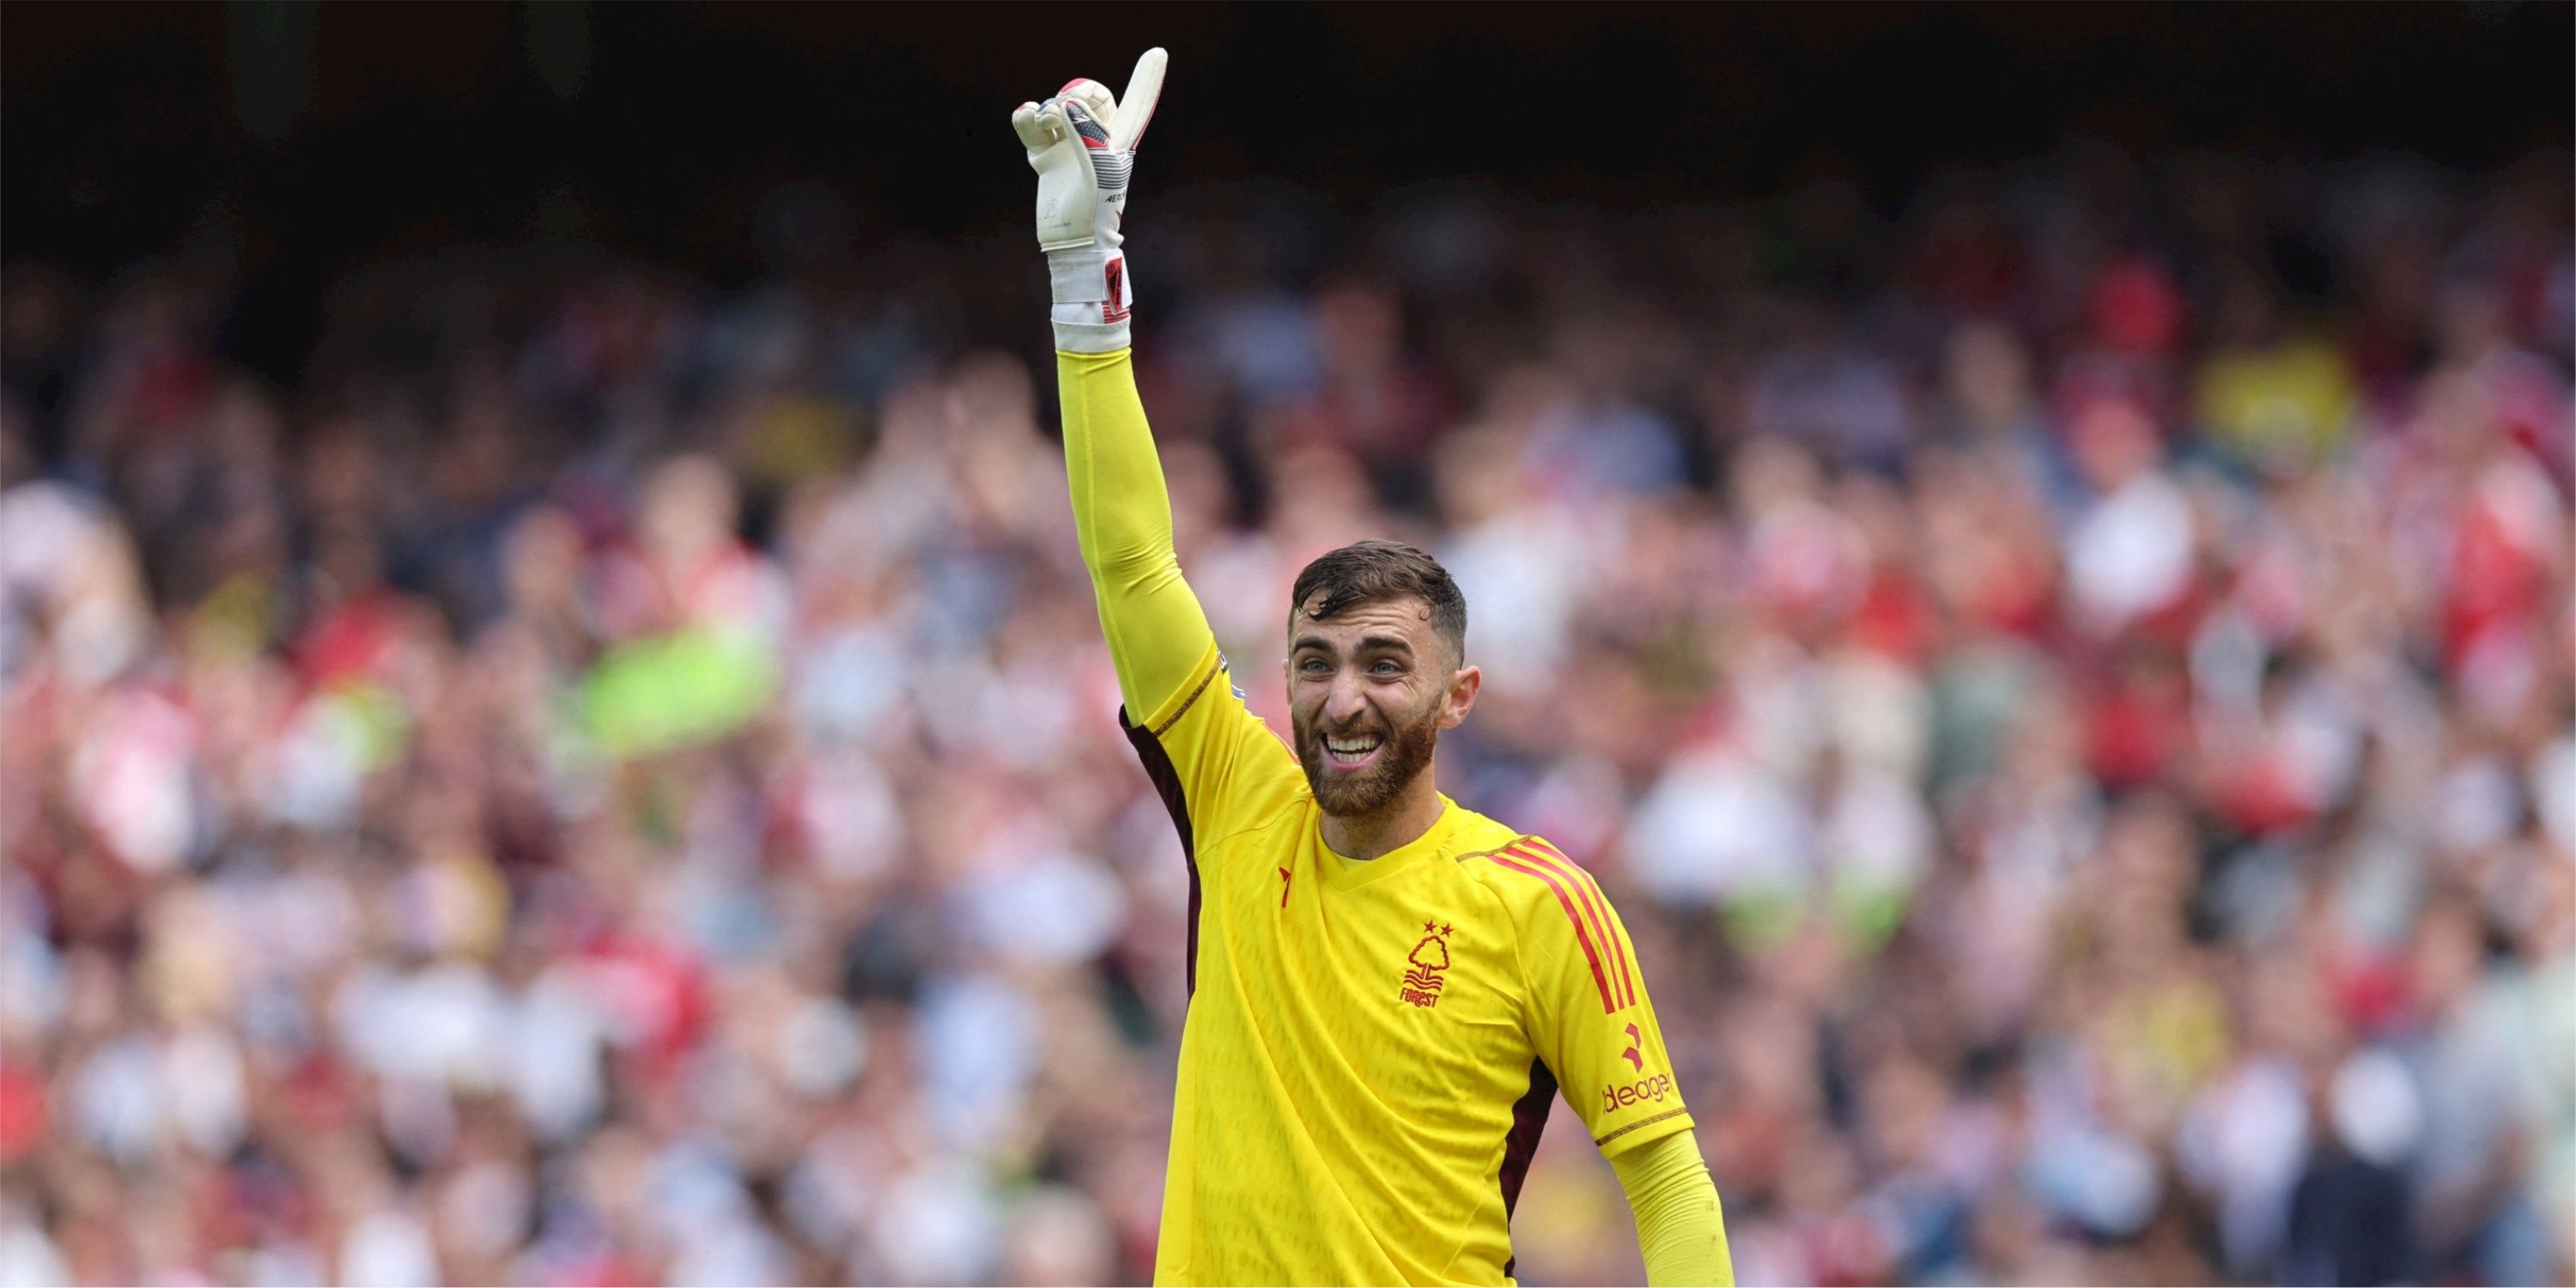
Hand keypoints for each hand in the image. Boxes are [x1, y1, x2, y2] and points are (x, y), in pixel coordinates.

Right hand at [1011, 48, 1165, 350]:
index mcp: (1120, 140)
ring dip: (1045, 108)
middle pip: (1088, 94)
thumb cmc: (1095, 212)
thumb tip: (1062, 103)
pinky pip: (1032, 122)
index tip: (1158, 54)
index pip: (1137, 103)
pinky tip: (1026, 121)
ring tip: (1041, 123)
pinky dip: (1026, 117)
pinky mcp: (1045, 155)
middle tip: (1062, 109)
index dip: (1147, 79)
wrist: (1071, 243)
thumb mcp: (1098, 170)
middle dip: (1076, 92)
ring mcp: (1068, 145)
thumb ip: (1085, 132)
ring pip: (1055, 106)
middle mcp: (1095, 138)